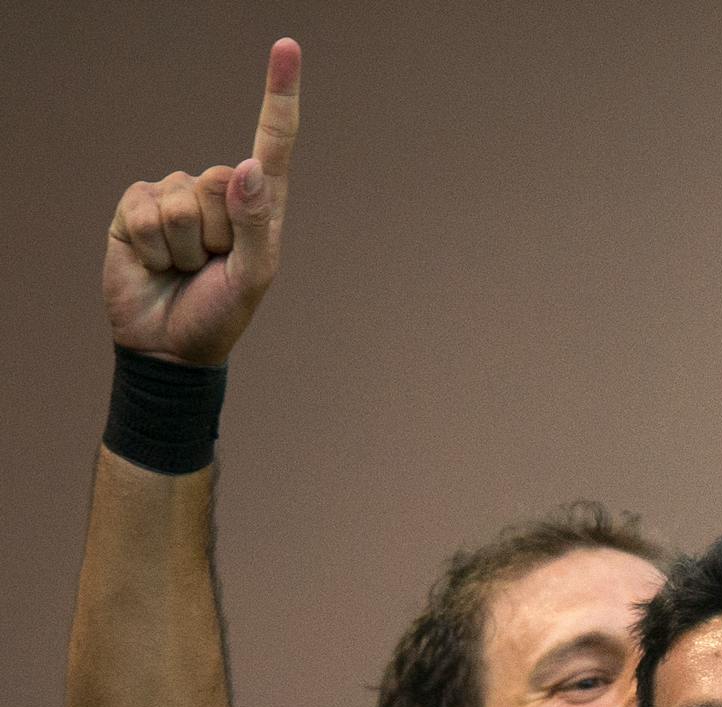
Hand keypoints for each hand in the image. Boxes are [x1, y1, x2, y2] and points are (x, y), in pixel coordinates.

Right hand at [103, 40, 299, 364]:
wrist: (167, 345)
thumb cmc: (220, 314)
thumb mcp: (252, 279)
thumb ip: (255, 225)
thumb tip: (249, 167)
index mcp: (259, 207)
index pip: (272, 143)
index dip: (279, 95)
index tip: (287, 46)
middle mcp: (218, 193)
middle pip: (220, 181)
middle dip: (216, 234)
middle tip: (210, 265)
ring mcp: (175, 196)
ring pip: (181, 201)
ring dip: (183, 246)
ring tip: (185, 269)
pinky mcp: (136, 205)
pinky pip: (145, 211)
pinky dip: (151, 247)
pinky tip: (155, 263)